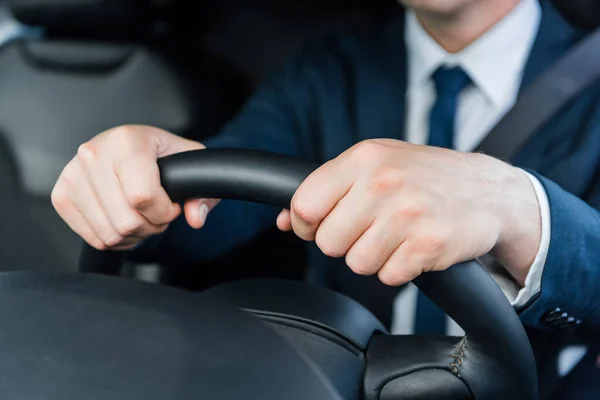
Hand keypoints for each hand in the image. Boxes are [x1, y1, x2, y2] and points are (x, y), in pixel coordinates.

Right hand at [51, 125, 219, 250]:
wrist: (132, 147)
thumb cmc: (161, 155)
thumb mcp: (192, 164)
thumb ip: (203, 192)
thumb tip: (195, 217)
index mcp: (126, 141)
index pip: (142, 196)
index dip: (164, 211)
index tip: (172, 205)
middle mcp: (93, 154)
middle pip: (126, 221)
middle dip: (152, 226)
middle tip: (157, 212)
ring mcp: (73, 175)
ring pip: (110, 234)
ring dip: (134, 235)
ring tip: (142, 215)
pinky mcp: (62, 196)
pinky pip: (93, 238)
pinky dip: (115, 239)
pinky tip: (124, 220)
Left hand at [277, 139, 541, 286]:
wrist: (489, 190)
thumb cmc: (425, 176)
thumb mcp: (375, 165)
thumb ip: (327, 187)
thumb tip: (283, 219)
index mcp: (364, 158)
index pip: (305, 203)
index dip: (306, 223)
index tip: (320, 226)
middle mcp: (383, 182)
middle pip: (328, 241)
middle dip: (344, 243)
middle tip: (370, 230)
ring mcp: (408, 213)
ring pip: (357, 263)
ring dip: (374, 258)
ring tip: (396, 236)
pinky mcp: (430, 244)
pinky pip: (389, 276)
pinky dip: (399, 269)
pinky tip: (414, 247)